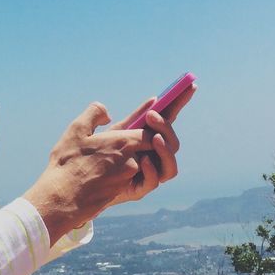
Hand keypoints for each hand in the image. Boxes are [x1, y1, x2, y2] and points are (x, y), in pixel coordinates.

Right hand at [22, 101, 160, 244]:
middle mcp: (132, 162)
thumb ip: (95, 113)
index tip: (151, 117)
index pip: (152, 132)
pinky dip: (138, 169)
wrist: (62, 198)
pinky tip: (126, 164)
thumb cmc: (67, 163)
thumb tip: (107, 114)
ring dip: (147, 155)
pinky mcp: (125, 192)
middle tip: (154, 131)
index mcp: (123, 143)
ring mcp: (130, 179)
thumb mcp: (77, 129)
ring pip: (148, 164)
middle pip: (155, 149)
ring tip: (135, 149)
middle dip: (157, 140)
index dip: (155, 125)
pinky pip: (140, 178)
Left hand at [103, 83, 194, 207]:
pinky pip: (153, 182)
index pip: (169, 119)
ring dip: (165, 150)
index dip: (180, 102)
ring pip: (171, 165)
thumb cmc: (98, 153)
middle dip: (165, 127)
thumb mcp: (116, 130)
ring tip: (154, 138)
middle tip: (151, 116)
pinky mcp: (140, 189)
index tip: (190, 85)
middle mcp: (154, 156)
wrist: (83, 181)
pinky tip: (143, 160)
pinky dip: (151, 170)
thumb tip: (153, 99)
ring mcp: (149, 174)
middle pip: (172, 142)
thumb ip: (136, 117)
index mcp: (148, 137)